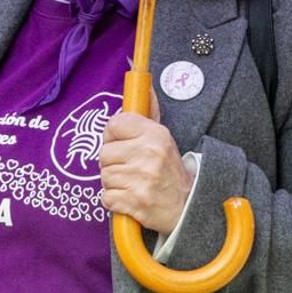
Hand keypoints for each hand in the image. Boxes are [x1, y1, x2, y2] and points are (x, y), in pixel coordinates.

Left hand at [99, 96, 191, 233]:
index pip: (115, 124)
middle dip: (113, 162)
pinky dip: (115, 200)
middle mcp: (148, 154)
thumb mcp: (163, 138)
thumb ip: (149, 113)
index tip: (121, 143)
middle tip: (129, 168)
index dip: (113, 136)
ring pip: (104, 176)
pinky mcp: (134, 202)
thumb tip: (145, 85)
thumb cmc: (170, 171)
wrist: (187, 206)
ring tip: (132, 183)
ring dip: (114, 182)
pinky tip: (129, 197)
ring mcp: (141, 179)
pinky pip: (106, 197)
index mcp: (155, 134)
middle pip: (104, 153)